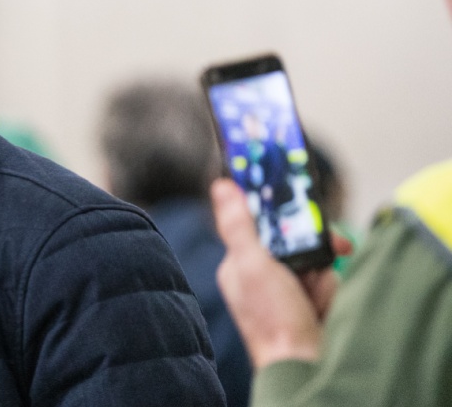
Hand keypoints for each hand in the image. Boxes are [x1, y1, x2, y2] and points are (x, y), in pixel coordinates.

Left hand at [210, 179, 347, 368]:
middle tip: (319, 258)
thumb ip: (240, 226)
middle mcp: (262, 273)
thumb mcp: (253, 265)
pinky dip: (331, 292)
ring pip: (317, 259)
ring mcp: (288, 288)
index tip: (297, 198)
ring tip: (313, 298)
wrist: (306, 365)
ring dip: (322, 277)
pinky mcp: (311, 300)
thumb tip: (222, 187)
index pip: (261, 222)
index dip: (280, 211)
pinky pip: (329, 281)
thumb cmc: (273, 321)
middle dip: (311, 251)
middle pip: (295, 238)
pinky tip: (322, 308)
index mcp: (240, 262)